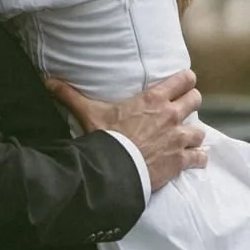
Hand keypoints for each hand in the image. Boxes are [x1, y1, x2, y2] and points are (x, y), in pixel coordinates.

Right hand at [49, 67, 205, 191]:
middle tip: (182, 110)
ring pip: (200, 130)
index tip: (182, 85)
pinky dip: (197, 159)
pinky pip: (199, 157)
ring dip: (193, 134)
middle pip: (196, 99)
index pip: (184, 79)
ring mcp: (178, 139)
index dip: (186, 81)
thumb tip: (48, 82)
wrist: (115, 169)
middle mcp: (171, 115)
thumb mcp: (89, 113)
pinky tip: (192, 160)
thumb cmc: (106, 138)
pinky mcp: (181, 161)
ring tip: (184, 138)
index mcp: (153, 99)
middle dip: (191, 104)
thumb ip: (71, 95)